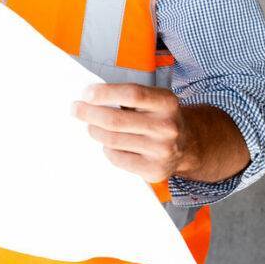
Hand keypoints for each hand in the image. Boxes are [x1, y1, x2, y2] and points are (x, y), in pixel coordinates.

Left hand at [71, 83, 192, 183]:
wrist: (189, 145)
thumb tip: (90, 99)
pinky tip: (109, 143)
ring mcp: (162, 151)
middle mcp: (167, 127)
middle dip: (89, 113)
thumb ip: (127, 96)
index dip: (105, 93)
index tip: (86, 93)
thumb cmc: (160, 117)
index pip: (132, 94)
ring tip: (91, 126)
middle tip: (76, 109)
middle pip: (116, 120)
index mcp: (167, 102)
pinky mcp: (154, 170)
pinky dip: (107, 149)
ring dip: (95, 131)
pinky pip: (117, 158)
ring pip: (112, 140)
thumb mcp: (153, 99)